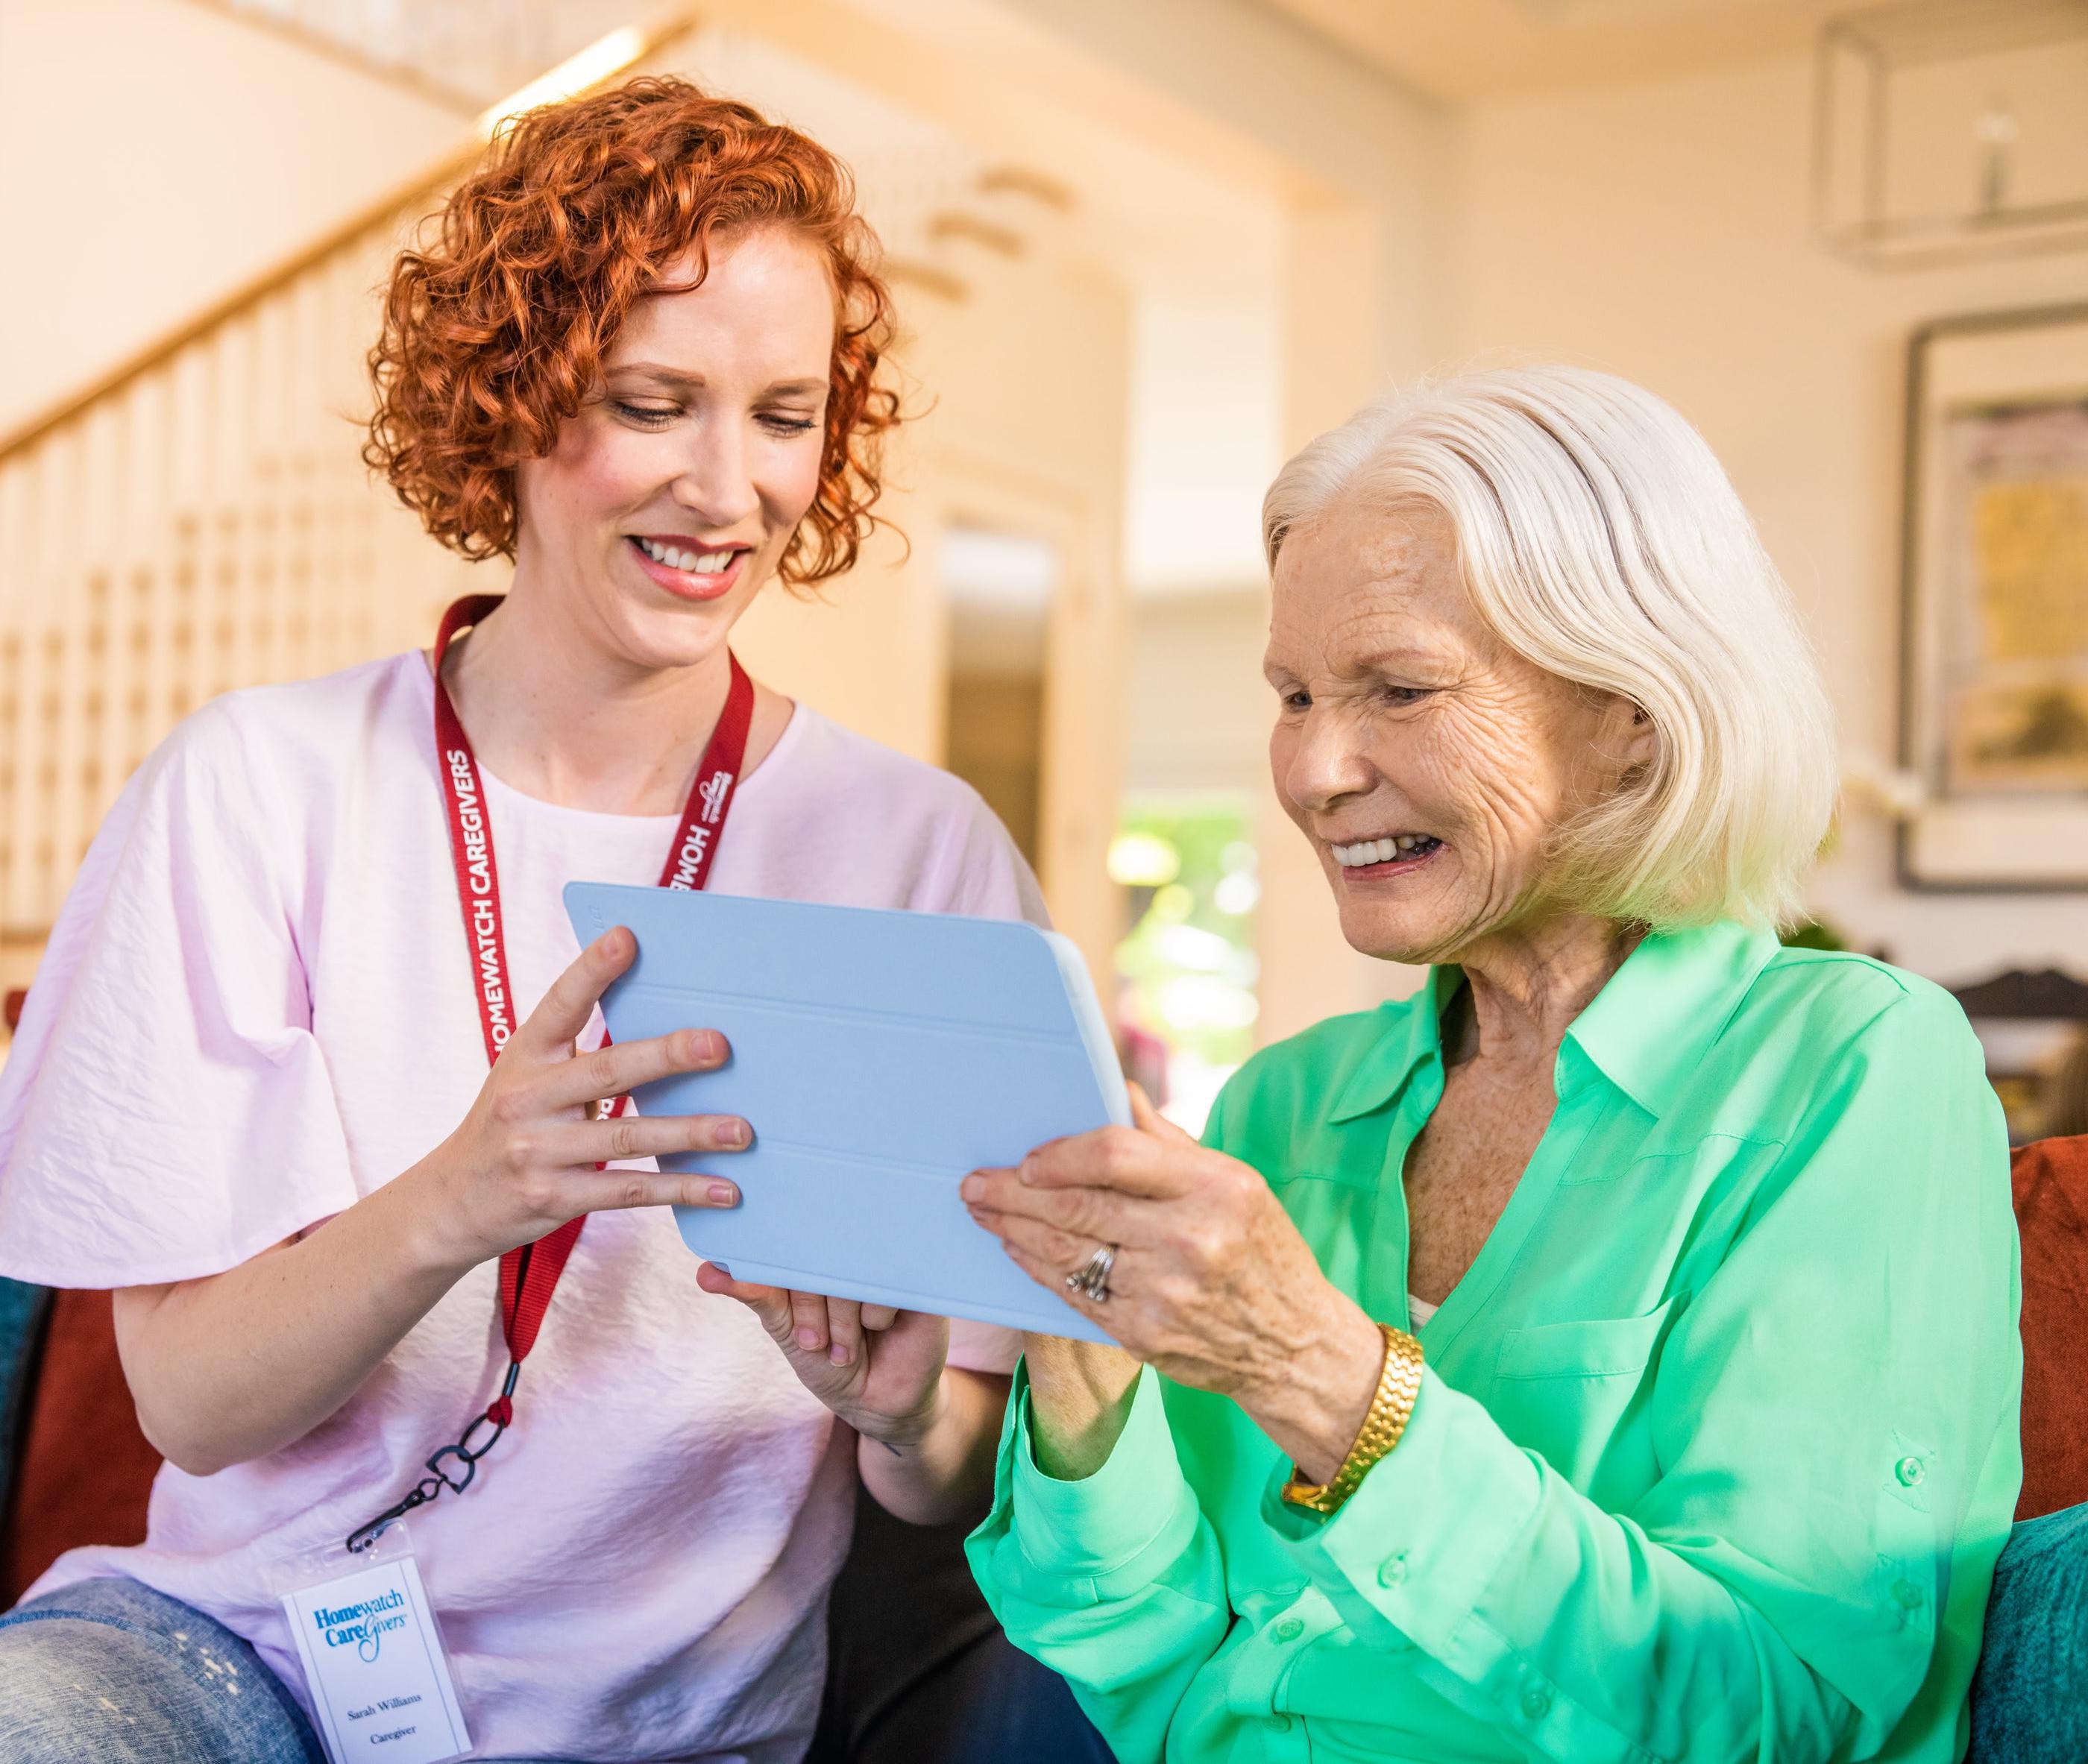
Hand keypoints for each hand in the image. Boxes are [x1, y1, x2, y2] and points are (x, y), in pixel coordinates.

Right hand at [417, 926, 749, 1269]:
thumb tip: (670, 1037)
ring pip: (627, 1135)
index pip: (560, 1005)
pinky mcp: (554, 1197)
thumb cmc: (509, 1125)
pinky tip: (723, 1188)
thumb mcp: (526, 1078)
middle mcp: (527, 1100)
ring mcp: (538, 1151)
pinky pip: (628, 1189)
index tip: (627, 938)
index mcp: (524, 1056)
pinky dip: (681, 1189)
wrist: (450, 1203)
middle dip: (667, 1055)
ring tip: (741, 1130)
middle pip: (608, 1071)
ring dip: (690, 1133)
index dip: (592, 970)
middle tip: (720, 1046)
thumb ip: (580, 1056)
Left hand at [693, 1267, 951, 1447]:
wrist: (879, 1402)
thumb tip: (705, 1271)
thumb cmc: (829, 1362)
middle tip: (814, 1343)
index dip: (785, 1285)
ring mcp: (882, 1261)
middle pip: (820, 1256)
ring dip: (842, 1321)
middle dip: (812, 1310)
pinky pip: (884, 1281)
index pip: (792, 1245)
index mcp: (817, 1255)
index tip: (794, 1330)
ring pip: (850, 1271)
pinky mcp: (914, 1275)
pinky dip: (875, 1315)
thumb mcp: (786, 1330)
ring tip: (846, 1349)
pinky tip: (880, 1331)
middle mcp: (850, 1252)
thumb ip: (755, 1293)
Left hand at [962, 1087, 1382, 1479]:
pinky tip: (1019, 1248)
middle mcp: (1190, 1239)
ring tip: (986, 1211)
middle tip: (975, 1183)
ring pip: (1066, 1251)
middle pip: (1079, 1205)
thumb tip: (1117, 1093)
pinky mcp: (1142, 1334)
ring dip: (1015, 1229)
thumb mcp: (1237, 1182)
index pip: (1118, 1154)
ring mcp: (1163, 1292)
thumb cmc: (1262, 1249)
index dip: (1062, 1154)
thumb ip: (1171, 1141)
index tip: (1028, 1157)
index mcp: (1217, 1187)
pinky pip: (1073, 1293)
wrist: (1294, 1346)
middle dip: (1015, 1193)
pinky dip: (1039, 1267)